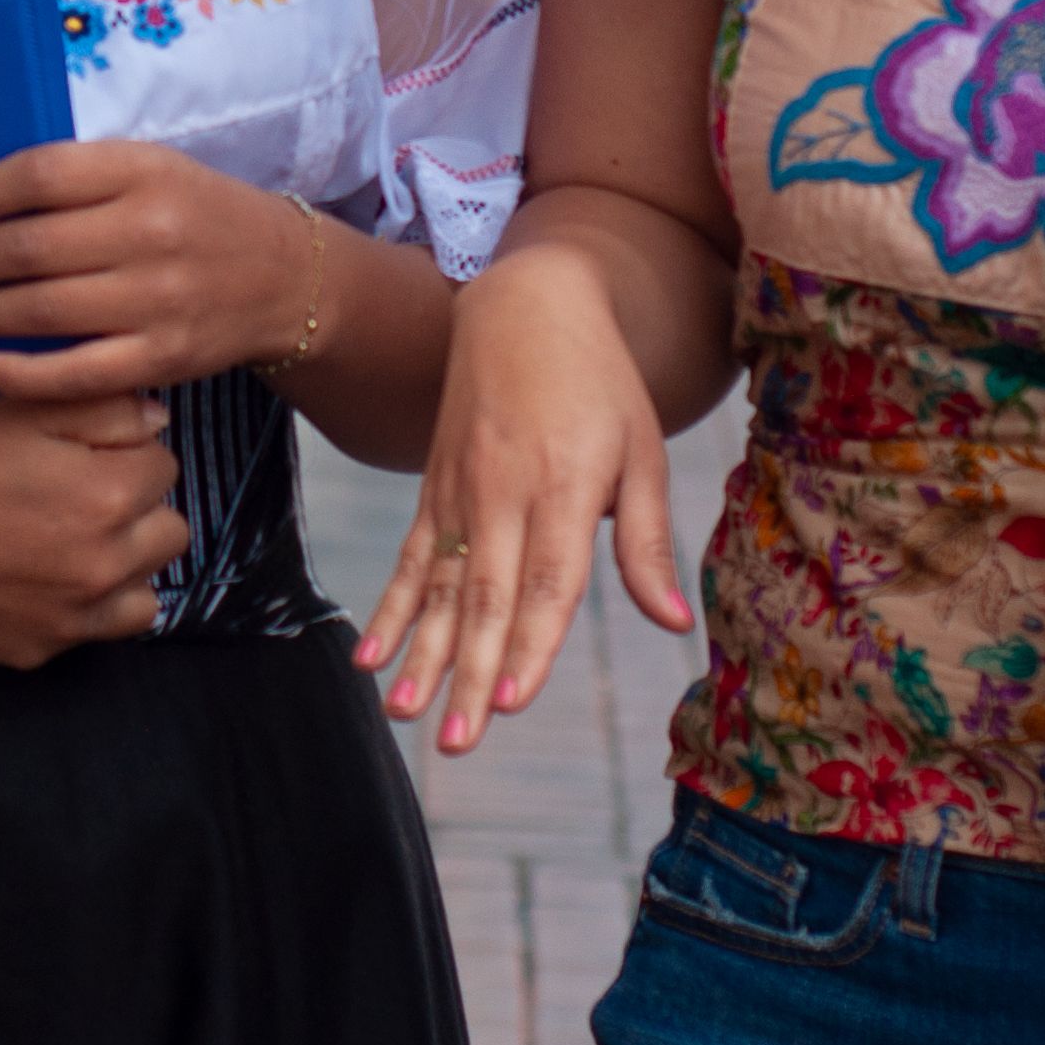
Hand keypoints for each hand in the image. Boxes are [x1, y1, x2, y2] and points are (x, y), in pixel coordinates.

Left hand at [0, 141, 321, 400]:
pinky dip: (17, 373)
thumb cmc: (191, 215)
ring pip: (41, 311)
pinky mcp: (160, 359)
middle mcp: (150, 233)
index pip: (37, 177)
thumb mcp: (146, 169)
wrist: (282, 277)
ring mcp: (156, 300)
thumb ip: (73, 179)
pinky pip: (74, 373)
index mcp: (141, 171)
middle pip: (29, 248)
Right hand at [0, 390, 188, 667]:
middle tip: (80, 496)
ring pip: (147, 589)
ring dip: (125, 565)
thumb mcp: (23, 412)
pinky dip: (86, 607)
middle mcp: (106, 565)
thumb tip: (158, 423)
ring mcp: (77, 618)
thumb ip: (104, 409)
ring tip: (73, 543)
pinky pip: (96, 629)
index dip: (123, 452)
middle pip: (170, 530)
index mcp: (110, 497)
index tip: (81, 454)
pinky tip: (45, 579)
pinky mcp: (45, 649)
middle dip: (137, 510)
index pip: (163, 466)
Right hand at [355, 250, 697, 756]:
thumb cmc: (600, 382)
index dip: (531, 645)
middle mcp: (504, 494)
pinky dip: (389, 609)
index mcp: (565, 487)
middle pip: (487, 598)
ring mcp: (460, 494)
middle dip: (471, 674)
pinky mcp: (436, 491)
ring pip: (440, 588)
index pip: (548, 583)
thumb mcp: (642, 451)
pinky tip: (370, 655)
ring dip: (421, 654)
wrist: (525, 302)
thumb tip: (674, 623)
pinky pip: (409, 560)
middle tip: (459, 741)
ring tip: (404, 713)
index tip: (514, 702)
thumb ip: (648, 541)